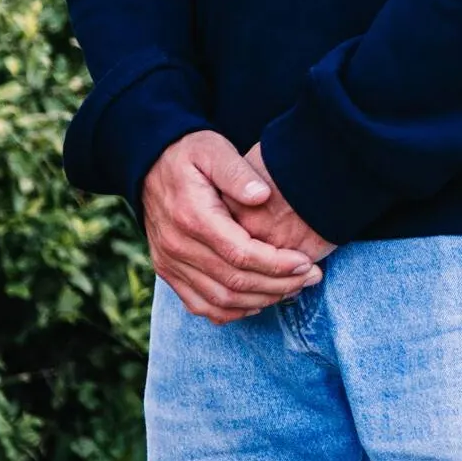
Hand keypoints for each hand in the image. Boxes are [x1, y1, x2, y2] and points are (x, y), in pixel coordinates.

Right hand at [142, 131, 327, 322]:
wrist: (150, 165)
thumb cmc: (190, 154)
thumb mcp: (214, 149)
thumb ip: (237, 172)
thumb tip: (263, 195)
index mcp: (193, 217)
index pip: (241, 254)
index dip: (277, 264)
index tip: (306, 261)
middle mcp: (177, 246)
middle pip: (234, 282)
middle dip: (278, 285)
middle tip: (311, 277)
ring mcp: (169, 262)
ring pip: (219, 300)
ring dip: (260, 300)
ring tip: (293, 289)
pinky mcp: (167, 271)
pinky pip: (199, 305)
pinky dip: (231, 311)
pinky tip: (258, 301)